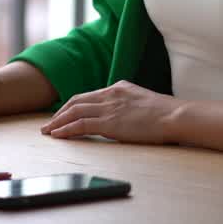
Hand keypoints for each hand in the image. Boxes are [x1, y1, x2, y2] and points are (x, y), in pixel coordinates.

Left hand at [40, 80, 182, 143]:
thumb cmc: (165, 114)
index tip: (62, 114)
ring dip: (58, 122)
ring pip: (75, 112)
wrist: (174, 116)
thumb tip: (119, 116)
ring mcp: (109, 108)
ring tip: (48, 131)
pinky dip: (66, 129)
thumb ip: (127, 105)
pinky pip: (81, 125)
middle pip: (77, 101)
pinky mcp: (109, 122)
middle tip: (48, 124)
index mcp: (118, 88)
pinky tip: (58, 135)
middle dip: (60, 113)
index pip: (88, 96)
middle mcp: (110, 94)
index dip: (72, 106)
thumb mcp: (142, 102)